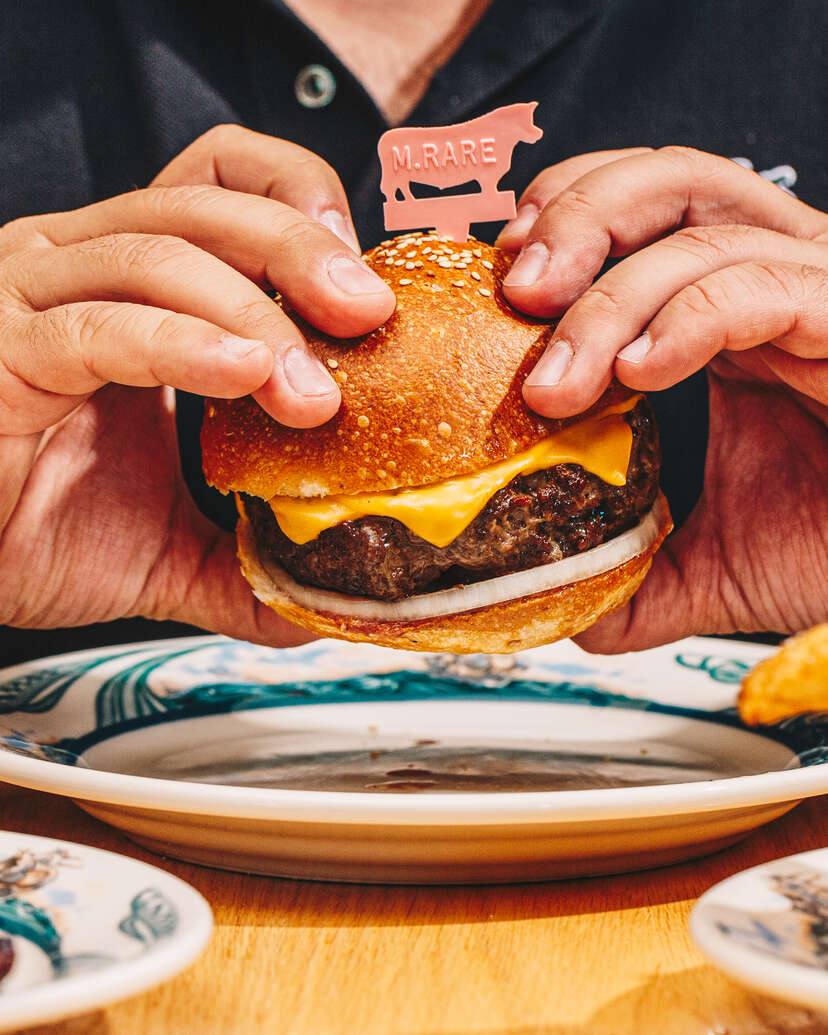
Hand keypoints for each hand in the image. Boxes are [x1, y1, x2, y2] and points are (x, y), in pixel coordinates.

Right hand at [0, 125, 394, 638]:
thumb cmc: (34, 527)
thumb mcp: (170, 544)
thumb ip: (249, 557)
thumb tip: (328, 593)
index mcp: (133, 289)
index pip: (220, 186)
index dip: (297, 204)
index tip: (363, 279)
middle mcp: (82, 270)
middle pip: (207, 207)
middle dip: (302, 252)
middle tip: (368, 317)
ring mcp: (34, 298)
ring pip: (160, 255)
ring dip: (255, 317)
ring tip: (314, 392)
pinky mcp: (3, 346)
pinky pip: (99, 327)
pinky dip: (180, 345)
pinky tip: (241, 376)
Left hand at [497, 147, 827, 650]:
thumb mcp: (714, 568)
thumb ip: (636, 575)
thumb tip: (567, 608)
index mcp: (729, 311)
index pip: (641, 215)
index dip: (564, 223)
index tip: (499, 283)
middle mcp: (774, 281)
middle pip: (667, 184)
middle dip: (576, 221)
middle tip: (516, 295)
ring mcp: (819, 294)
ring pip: (706, 231)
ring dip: (611, 299)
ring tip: (558, 383)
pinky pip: (768, 288)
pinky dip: (693, 317)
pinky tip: (642, 372)